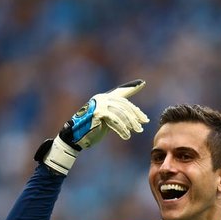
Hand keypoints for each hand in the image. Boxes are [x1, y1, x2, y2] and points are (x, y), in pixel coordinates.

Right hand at [35, 79, 149, 174]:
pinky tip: (126, 135)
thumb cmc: (91, 129)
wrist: (75, 137)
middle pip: (124, 104)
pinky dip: (122, 128)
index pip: (121, 91)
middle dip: (136, 113)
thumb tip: (135, 118)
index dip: (132, 87)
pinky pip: (115, 120)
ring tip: (138, 130)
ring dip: (131, 122)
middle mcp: (102, 98)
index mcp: (104, 98)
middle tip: (145, 122)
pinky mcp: (98, 113)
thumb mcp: (107, 120)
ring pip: (121, 112)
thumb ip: (117, 115)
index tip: (142, 83)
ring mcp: (100, 105)